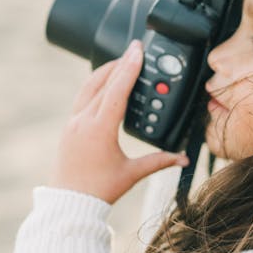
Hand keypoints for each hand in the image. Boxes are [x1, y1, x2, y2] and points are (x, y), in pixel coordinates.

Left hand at [47, 40, 188, 204]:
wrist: (68, 203)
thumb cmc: (99, 190)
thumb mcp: (132, 173)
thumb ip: (159, 161)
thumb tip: (183, 158)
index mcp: (100, 129)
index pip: (117, 90)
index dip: (129, 68)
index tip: (137, 51)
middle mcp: (83, 121)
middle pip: (102, 82)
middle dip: (120, 63)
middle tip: (134, 49)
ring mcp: (73, 122)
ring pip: (88, 87)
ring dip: (105, 72)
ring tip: (121, 61)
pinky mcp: (68, 127)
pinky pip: (82, 98)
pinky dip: (95, 85)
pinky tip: (104, 84)